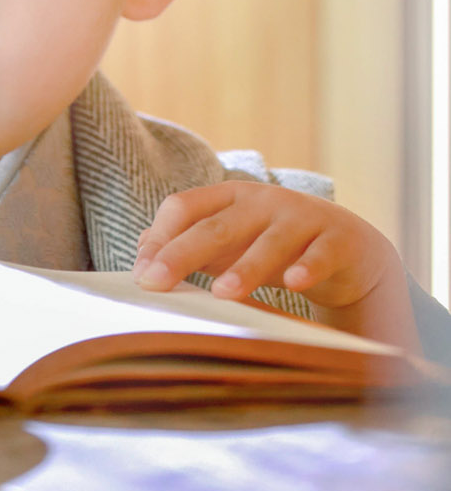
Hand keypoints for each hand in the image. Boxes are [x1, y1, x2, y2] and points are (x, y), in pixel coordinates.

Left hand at [131, 183, 419, 347]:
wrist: (350, 249)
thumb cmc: (277, 245)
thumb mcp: (233, 242)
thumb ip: (192, 246)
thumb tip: (143, 254)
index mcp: (230, 197)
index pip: (184, 206)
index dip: (160, 237)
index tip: (141, 274)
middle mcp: (263, 201)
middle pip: (217, 225)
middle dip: (183, 253)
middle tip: (156, 282)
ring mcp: (302, 218)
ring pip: (270, 242)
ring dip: (246, 267)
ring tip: (223, 293)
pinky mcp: (337, 241)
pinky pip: (321, 254)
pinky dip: (308, 268)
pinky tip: (295, 284)